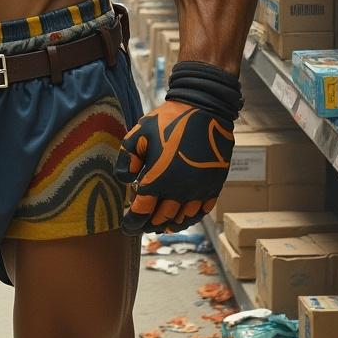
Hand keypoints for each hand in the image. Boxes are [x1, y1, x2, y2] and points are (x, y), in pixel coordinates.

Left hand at [115, 100, 233, 234]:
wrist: (204, 110)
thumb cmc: (169, 120)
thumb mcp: (139, 133)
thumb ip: (127, 158)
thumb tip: (124, 180)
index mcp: (158, 179)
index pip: (142, 211)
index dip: (132, 222)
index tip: (126, 227)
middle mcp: (179, 190)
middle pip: (162, 218)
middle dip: (149, 224)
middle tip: (141, 225)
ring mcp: (198, 190)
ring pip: (182, 219)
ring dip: (170, 224)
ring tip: (161, 225)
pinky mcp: (213, 186)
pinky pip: (202, 211)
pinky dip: (191, 218)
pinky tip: (184, 217)